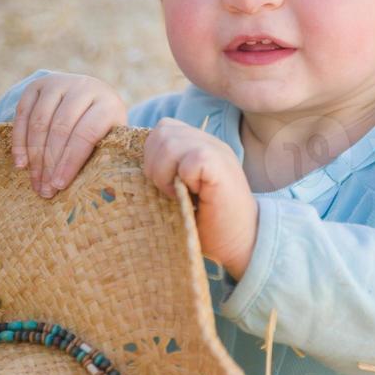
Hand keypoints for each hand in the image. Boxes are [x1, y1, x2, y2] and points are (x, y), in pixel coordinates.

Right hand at [12, 72, 127, 196]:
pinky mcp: (37, 84)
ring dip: (34, 156)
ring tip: (35, 182)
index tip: (59, 185)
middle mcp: (84, 87)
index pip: (85, 134)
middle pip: (60, 128)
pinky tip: (21, 164)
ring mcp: (59, 82)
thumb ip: (99, 156)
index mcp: (107, 104)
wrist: (90, 94)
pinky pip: (23, 114)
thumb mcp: (109, 139)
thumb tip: (83, 188)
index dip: (70, 161)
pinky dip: (20, 141)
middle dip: (50, 163)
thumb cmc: (102, 128)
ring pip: (40, 121)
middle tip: (45, 190)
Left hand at [144, 118, 257, 280]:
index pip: (162, 130)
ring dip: (165, 172)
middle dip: (154, 163)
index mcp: (198, 145)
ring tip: (178, 195)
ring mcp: (216, 150)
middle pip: (162, 130)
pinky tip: (191, 196)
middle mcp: (208, 141)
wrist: (244, 244)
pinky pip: (189, 158)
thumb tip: (130, 168)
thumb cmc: (208, 225)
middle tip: (168, 192)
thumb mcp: (179, 192)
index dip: (153, 156)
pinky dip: (182, 179)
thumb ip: (165, 172)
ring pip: (169, 140)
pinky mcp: (220, 164)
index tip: (163, 186)